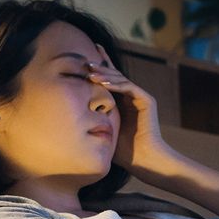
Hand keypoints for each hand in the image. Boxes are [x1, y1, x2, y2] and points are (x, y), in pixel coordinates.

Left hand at [86, 44, 218, 216]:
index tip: (84, 58)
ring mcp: (140, 97)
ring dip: (105, 74)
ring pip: (120, 79)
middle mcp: (131, 97)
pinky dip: (116, 84)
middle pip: (114, 76)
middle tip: (84, 61)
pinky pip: (129, 87)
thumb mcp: (103, 130)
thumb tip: (71, 111)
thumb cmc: (122, 151)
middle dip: (99, 68)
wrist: (143, 160)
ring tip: (90, 71)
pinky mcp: (147, 100)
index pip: (108, 81)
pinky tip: (102, 83)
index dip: (99, 68)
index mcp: (121, 102)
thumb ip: (93, 117)